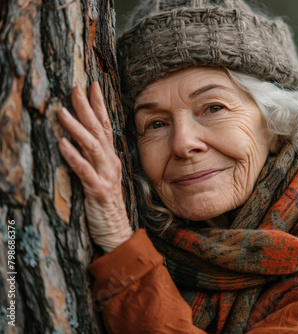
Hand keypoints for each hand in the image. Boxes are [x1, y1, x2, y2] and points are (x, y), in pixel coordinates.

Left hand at [57, 82, 132, 252]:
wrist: (116, 231)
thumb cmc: (105, 205)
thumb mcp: (102, 178)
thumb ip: (94, 160)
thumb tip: (80, 141)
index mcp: (110, 158)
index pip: (105, 126)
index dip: (99, 105)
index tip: (92, 85)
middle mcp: (110, 163)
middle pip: (99, 130)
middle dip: (87, 108)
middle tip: (75, 88)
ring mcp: (106, 176)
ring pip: (91, 146)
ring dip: (76, 128)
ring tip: (61, 111)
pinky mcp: (98, 190)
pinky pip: (84, 170)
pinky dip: (73, 156)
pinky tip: (62, 144)